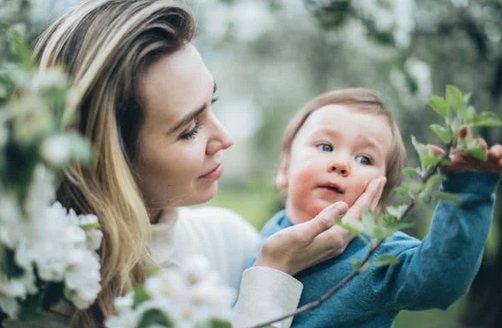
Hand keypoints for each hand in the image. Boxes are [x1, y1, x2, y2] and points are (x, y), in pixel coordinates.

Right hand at [254, 176, 386, 275]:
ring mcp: (333, 245)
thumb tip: (344, 206)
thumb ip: (323, 221)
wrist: (272, 270)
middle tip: (380, 180)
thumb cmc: (282, 249)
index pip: (358, 213)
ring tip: (370, 193)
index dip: (369, 195)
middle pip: (362, 218)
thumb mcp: (301, 233)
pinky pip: (348, 227)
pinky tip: (350, 210)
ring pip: (356, 223)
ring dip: (364, 207)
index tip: (379, 179)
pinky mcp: (326, 245)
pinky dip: (354, 215)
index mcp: (335, 238)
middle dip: (371, 199)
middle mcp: (339, 243)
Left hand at [427, 127, 501, 173]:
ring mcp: (490, 159)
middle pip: (480, 145)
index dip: (464, 134)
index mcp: (465, 149)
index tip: (463, 128)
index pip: (465, 139)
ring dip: (496, 151)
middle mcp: (479, 151)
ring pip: (496, 151)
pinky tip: (501, 164)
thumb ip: (439, 157)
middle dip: (480, 144)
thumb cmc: (456, 173)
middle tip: (479, 143)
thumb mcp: (446, 166)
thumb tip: (428, 147)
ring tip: (493, 154)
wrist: (468, 189)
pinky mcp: (498, 167)